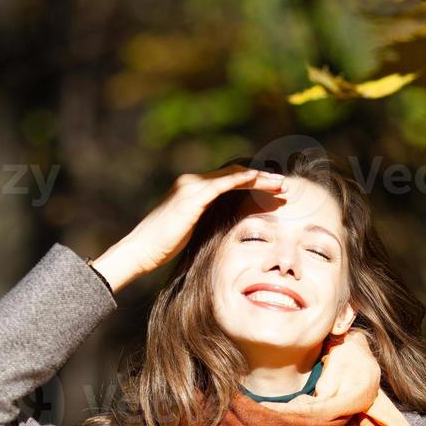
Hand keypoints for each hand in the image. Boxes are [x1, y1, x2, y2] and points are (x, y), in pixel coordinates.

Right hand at [90, 165, 286, 292]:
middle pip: (234, 174)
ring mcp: (191, 187)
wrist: (141, 251)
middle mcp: (191, 182)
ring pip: (233, 176)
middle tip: (284, 185)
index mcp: (192, 190)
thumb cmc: (164, 248)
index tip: (274, 191)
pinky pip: (223, 183)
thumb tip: (228, 229)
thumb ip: (209, 223)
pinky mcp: (192, 196)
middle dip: (261, 179)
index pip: (228, 181)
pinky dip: (243, 180)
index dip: (252, 184)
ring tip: (280, 185)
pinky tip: (259, 180)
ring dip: (259, 179)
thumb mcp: (193, 232)